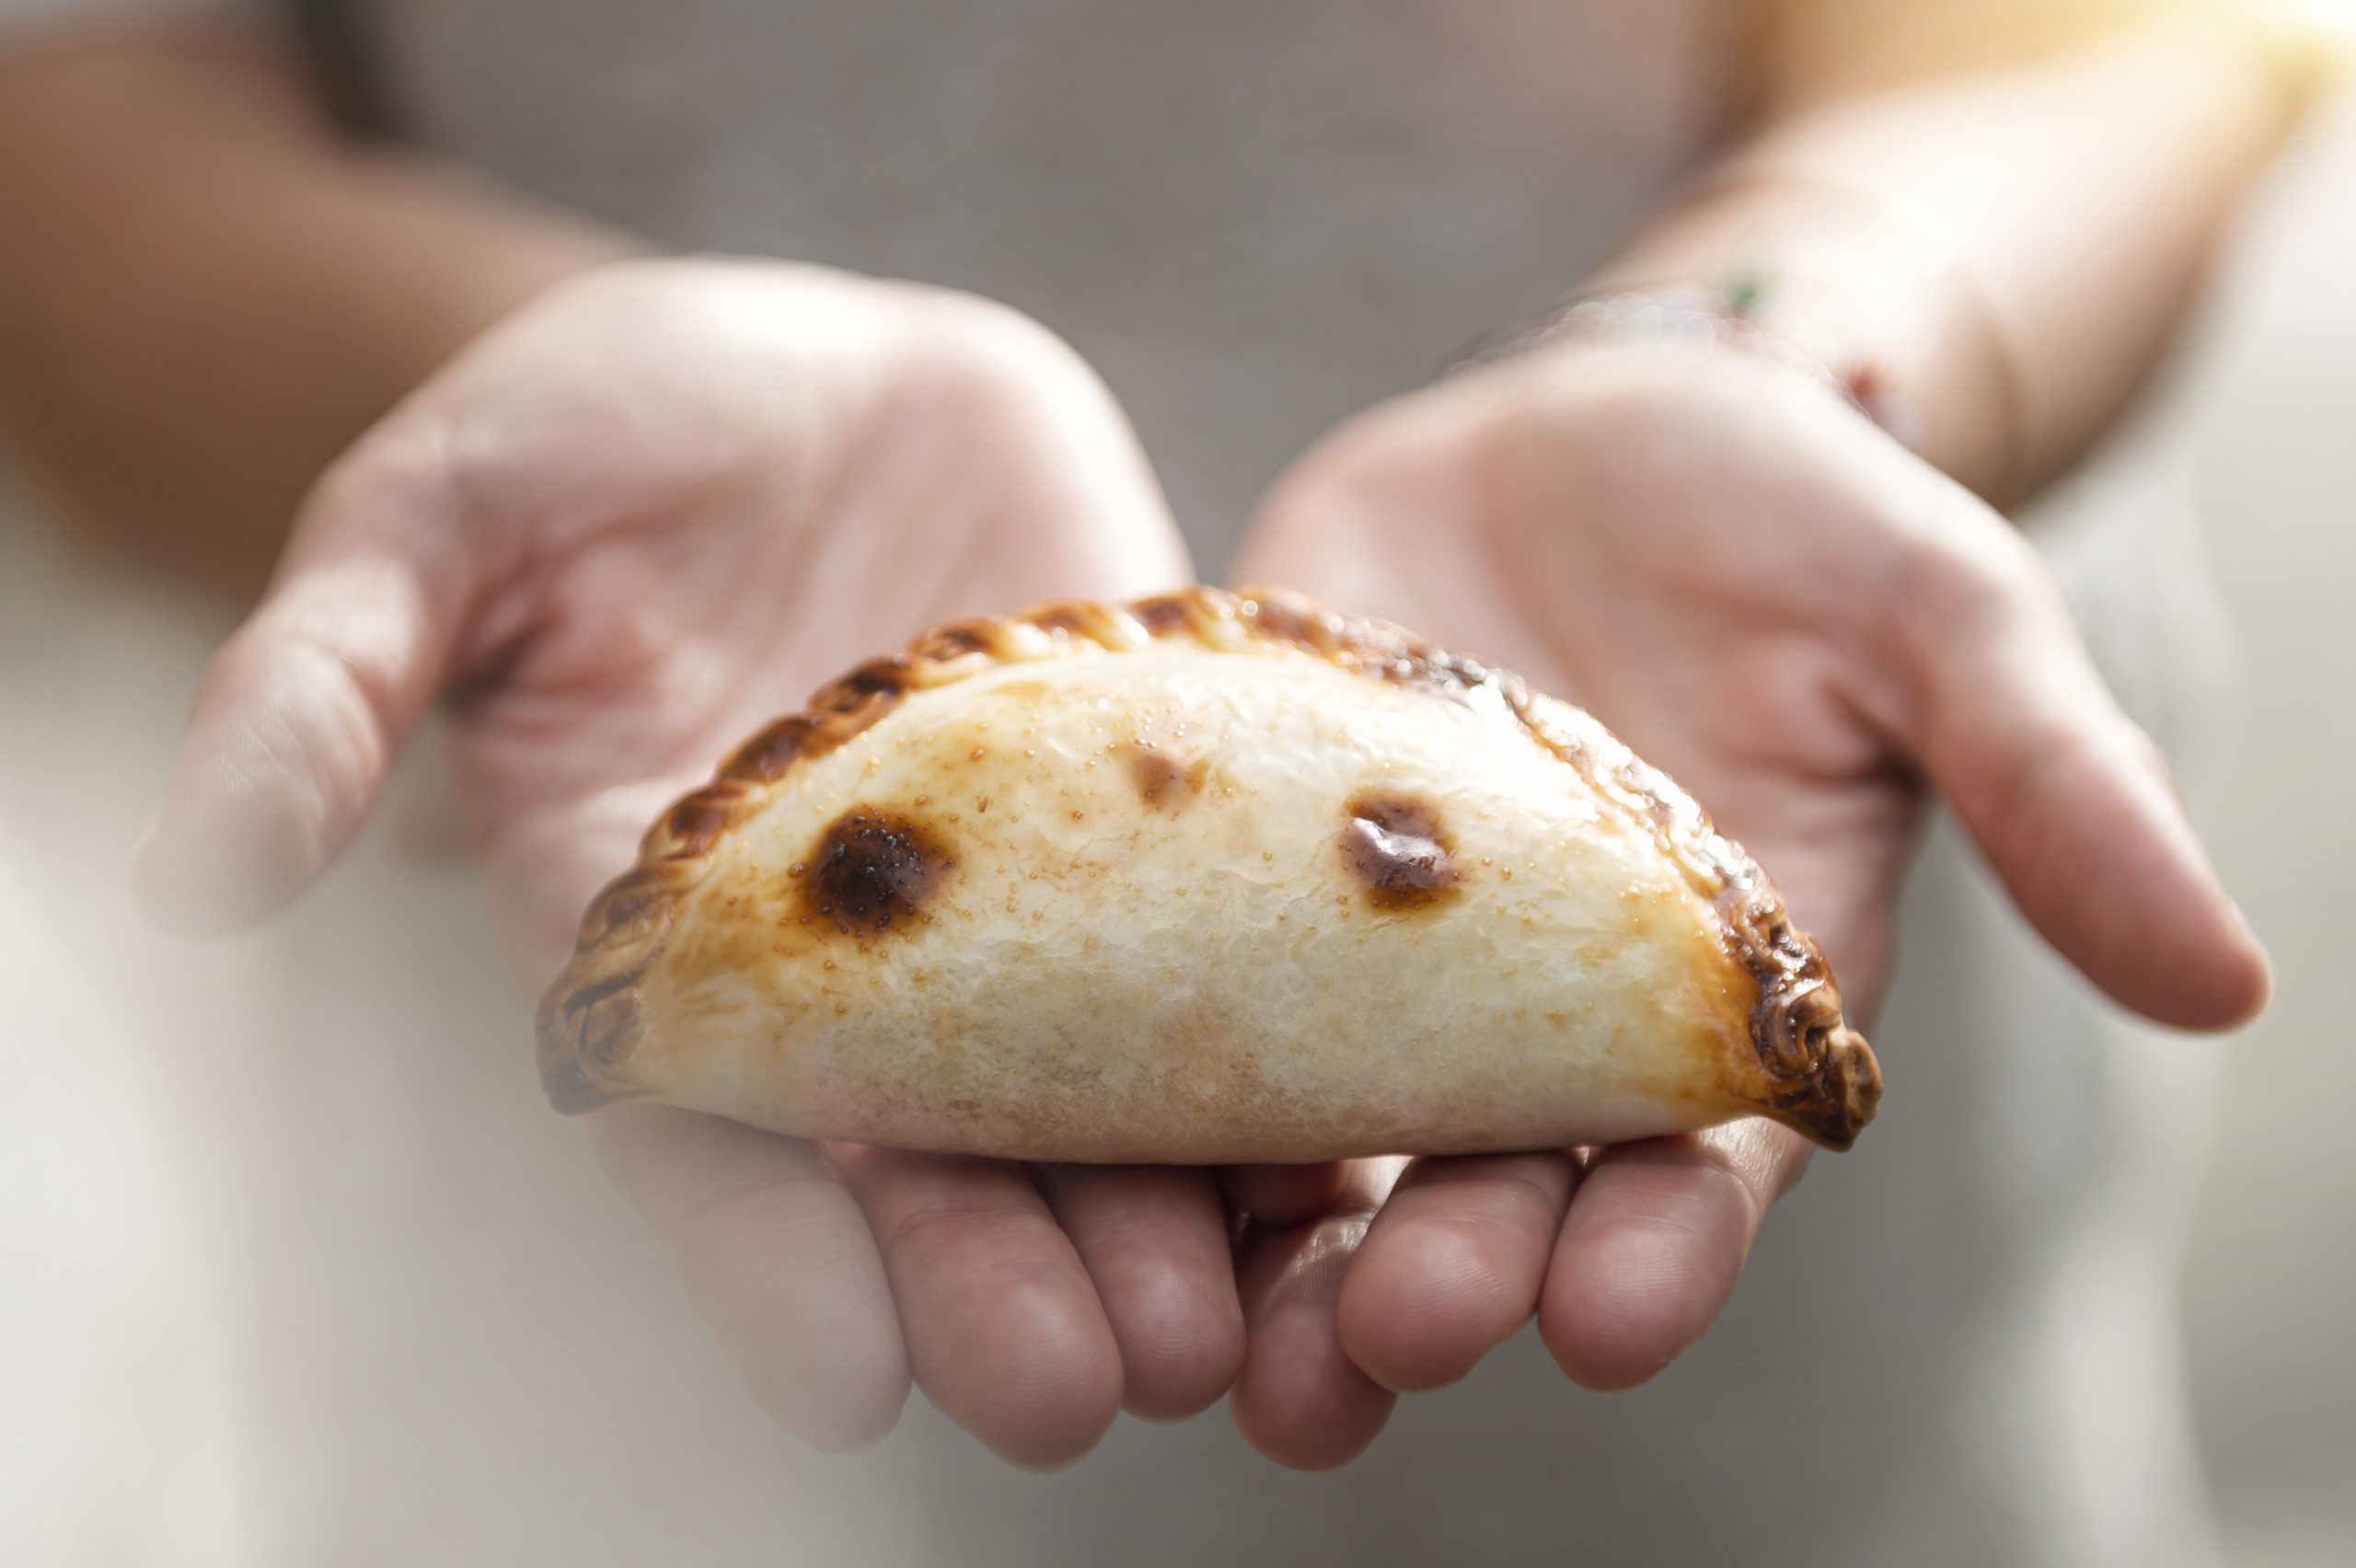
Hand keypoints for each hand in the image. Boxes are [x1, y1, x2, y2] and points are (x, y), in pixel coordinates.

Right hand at [138, 259, 1250, 1463]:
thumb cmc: (600, 432)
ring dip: (1172, 1227)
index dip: (766, 1266)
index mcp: (670, 948)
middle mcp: (860, 974)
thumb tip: (190, 867)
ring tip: (1240, 1325)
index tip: (839, 1383)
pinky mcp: (1169, 831)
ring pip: (1106, 1111)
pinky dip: (1312, 1067)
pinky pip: (1248, 969)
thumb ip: (330, 682)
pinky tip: (1391, 1150)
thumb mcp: (443, 519)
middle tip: (1077, 1385)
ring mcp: (1033, 913)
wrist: (809, 367)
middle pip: (932, 1172)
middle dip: (998, 1281)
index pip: (710, 1150)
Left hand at [1226, 341, 2270, 1464]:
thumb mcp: (1935, 616)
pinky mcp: (1230, 877)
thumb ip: (2051, 786)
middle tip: (1388, 1339)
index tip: (1616, 1314)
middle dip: (1446, 1270)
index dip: (1660, 1248)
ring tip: (1213, 1343)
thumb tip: (2230, 981)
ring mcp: (1366, 960)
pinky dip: (1129, 1079)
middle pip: (1485, 1188)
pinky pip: (1171, 995)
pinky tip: (1061, 1137)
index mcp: (1711, 1000)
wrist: (1578, 427)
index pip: (1695, 1169)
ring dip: (1266, 1253)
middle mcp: (1528, 1019)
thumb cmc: (1784, 514)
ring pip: (1314, 1145)